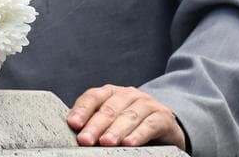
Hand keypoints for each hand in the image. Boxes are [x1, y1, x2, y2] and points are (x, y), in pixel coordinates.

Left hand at [67, 84, 186, 149]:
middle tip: (85, 140)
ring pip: (130, 115)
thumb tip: (74, 134)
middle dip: (96, 125)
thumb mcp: (110, 123)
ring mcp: (147, 104)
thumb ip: (93, 125)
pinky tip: (130, 144)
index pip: (93, 97)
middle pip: (110, 107)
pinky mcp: (163, 117)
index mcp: (111, 94)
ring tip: (106, 143)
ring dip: (116, 130)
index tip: (73, 124)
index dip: (83, 109)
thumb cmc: (129, 127)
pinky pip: (151, 124)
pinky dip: (139, 134)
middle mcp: (129, 94)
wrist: (165, 128)